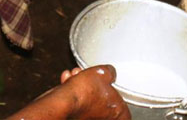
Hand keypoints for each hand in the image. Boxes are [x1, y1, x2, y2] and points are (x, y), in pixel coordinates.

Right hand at [9, 66, 128, 119]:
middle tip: (89, 75)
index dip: (114, 90)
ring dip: (82, 85)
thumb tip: (110, 71)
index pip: (122, 104)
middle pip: (103, 99)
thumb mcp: (103, 73)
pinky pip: (77, 103)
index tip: (108, 83)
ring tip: (76, 75)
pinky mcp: (76, 117)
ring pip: (88, 99)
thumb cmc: (85, 93)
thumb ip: (111, 72)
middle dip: (93, 84)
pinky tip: (69, 80)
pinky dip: (73, 92)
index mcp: (119, 114)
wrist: (63, 101)